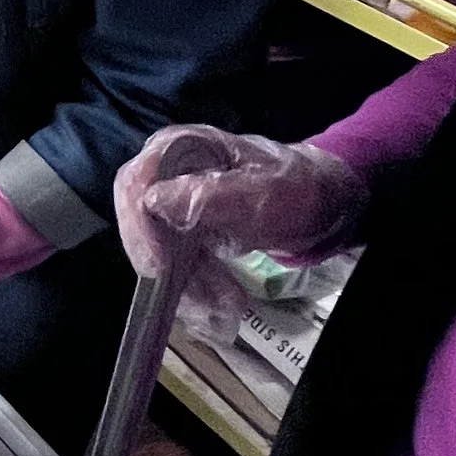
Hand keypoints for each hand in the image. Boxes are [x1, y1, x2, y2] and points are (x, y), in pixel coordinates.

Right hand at [112, 126, 366, 325]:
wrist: (319, 201)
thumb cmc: (294, 187)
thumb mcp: (262, 192)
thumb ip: (211, 194)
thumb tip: (154, 201)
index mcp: (180, 148)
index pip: (135, 184)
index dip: (138, 227)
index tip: (158, 267)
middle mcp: (166, 174)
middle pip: (138, 223)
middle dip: (167, 267)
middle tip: (198, 300)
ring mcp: (172, 204)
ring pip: (157, 253)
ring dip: (187, 286)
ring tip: (225, 306)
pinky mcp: (182, 232)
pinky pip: (175, 265)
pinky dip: (196, 289)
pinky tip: (222, 303)